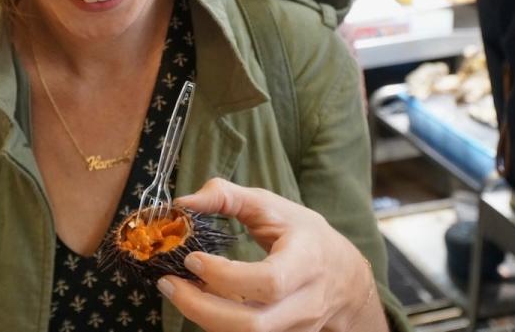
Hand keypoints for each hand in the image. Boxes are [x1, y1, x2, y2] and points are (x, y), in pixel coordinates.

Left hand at [157, 178, 385, 331]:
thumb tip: (183, 202)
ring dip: (203, 318)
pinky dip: (216, 324)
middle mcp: (304, 303)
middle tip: (168, 283)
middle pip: (252, 325)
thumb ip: (227, 196)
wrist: (345, 278)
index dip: (226, 276)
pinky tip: (200, 302)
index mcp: (306, 262)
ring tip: (177, 290)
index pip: (269, 281)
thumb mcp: (272, 206)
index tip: (192, 259)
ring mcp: (294, 328)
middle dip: (201, 308)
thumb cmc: (305, 236)